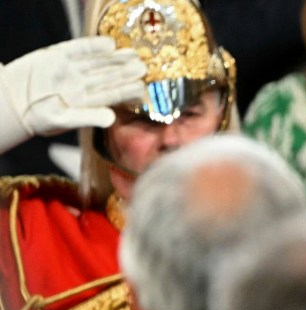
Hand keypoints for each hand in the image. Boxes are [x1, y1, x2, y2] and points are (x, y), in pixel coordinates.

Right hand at [0, 37, 146, 152]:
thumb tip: (112, 119)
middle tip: (144, 66)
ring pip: (98, 62)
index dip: (127, 89)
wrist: (11, 102)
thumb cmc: (37, 116)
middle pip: (109, 76)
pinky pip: (78, 48)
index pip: (112, 94)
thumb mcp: (62, 120)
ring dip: (115, 58)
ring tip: (132, 54)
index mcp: (87, 101)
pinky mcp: (58, 55)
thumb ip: (88, 117)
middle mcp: (83, 84)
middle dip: (126, 71)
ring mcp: (71, 69)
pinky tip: (109, 44)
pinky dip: (92, 46)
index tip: (143, 86)